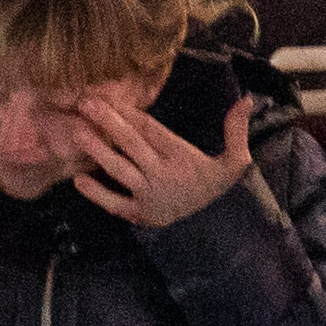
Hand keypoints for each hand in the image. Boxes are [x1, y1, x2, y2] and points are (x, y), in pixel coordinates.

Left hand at [70, 92, 254, 229]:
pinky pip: (115, 204)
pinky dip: (97, 194)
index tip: (111, 97)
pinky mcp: (139, 213)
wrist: (214, 227)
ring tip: (78, 133)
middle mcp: (162, 175)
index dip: (130, 113)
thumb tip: (247, 99)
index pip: (151, 130)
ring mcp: (148, 195)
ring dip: (97, 151)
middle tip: (86, 104)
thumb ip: (237, 130)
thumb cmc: (216, 186)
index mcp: (181, 158)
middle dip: (108, 122)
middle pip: (131, 144)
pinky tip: (78, 180)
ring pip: (119, 170)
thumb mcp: (235, 161)